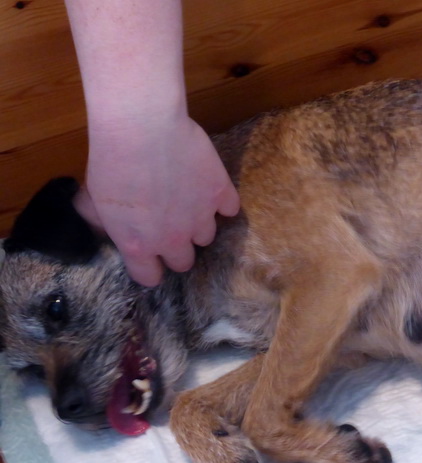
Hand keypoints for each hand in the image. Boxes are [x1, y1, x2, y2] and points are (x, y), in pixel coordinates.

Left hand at [75, 112, 239, 286]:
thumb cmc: (110, 160)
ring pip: (207, 236)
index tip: (148, 254)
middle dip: (176, 247)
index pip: (150, 277)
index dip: (149, 267)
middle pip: (183, 262)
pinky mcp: (221, 195)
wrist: (142, 127)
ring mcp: (201, 218)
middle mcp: (173, 239)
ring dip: (197, 223)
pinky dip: (220, 200)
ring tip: (187, 201)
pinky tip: (207, 186)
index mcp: (138, 245)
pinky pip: (229, 209)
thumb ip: (103, 221)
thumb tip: (104, 226)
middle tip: (169, 224)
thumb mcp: (94, 196)